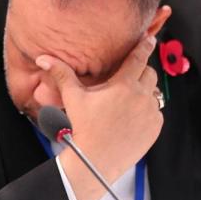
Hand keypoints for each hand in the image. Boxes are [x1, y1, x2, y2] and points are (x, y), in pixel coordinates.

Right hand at [37, 32, 164, 199]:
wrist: (96, 160)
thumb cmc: (84, 130)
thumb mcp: (73, 98)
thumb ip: (62, 74)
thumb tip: (45, 59)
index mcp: (123, 85)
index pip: (139, 57)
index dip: (144, 45)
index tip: (149, 39)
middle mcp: (141, 96)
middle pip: (149, 73)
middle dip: (140, 72)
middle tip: (127, 80)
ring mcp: (150, 113)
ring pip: (154, 93)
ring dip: (144, 93)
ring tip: (126, 103)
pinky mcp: (155, 127)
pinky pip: (156, 112)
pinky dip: (147, 112)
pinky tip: (130, 118)